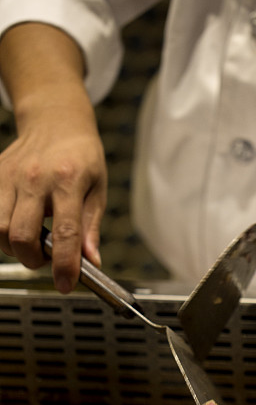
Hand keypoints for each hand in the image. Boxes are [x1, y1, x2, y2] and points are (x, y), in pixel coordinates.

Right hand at [0, 100, 106, 292]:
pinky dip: (2, 230)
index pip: (65, 234)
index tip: (66, 284)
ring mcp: (10, 176)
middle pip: (21, 236)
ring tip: (33, 241)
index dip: (64, 266)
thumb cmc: (82, 156)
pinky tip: (18, 225)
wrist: (56, 120)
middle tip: (47, 259)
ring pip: (0, 229)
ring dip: (15, 247)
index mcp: (68, 182)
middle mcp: (35, 178)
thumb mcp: (98, 190)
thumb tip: (91, 262)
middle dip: (33, 260)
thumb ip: (91, 228)